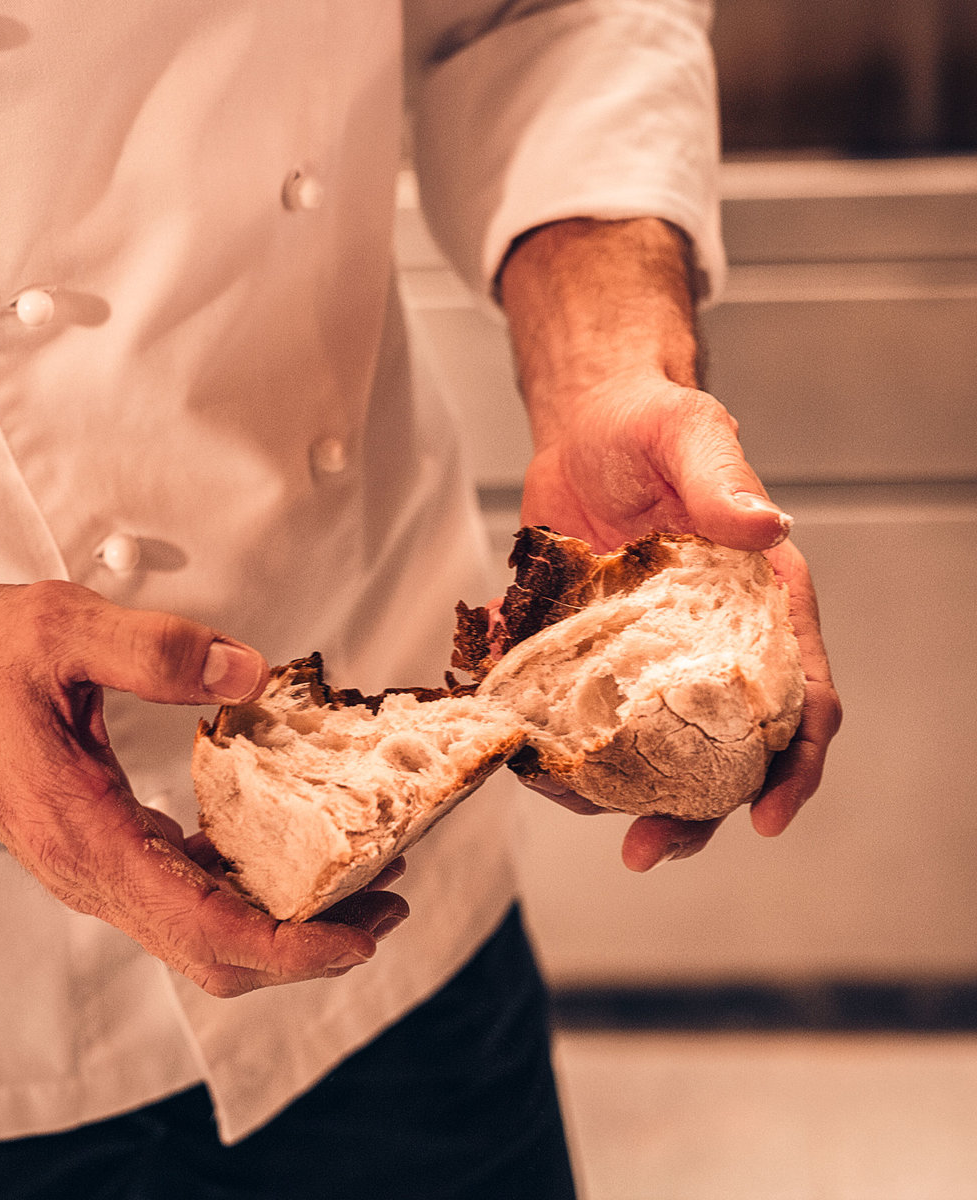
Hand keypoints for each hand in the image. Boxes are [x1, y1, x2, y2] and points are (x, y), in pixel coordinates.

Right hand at [0, 580, 409, 994]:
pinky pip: (180, 898)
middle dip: (310, 945)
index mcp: (85, 836)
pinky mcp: (96, 853)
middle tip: (387, 898)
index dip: (297, 945)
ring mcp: (91, 871)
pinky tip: (280, 849)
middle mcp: (90, 873)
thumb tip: (250, 674)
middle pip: (216, 955)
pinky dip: (242, 892)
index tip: (365, 929)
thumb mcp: (61, 630)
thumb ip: (156, 649)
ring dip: (282, 921)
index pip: (207, 930)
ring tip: (356, 875)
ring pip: (201, 936)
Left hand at [516, 370, 842, 869]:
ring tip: (562, 803)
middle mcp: (711, 647)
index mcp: (762, 608)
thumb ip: (722, 482)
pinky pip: (570, 712)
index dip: (794, 769)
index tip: (768, 819)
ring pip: (642, 751)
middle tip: (646, 851)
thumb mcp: (690, 438)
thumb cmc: (653, 427)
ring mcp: (646, 659)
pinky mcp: (587, 654)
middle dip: (692, 814)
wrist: (585, 425)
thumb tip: (765, 527)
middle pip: (720, 754)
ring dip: (609, 792)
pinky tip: (513, 744)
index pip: (799, 702)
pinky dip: (544, 736)